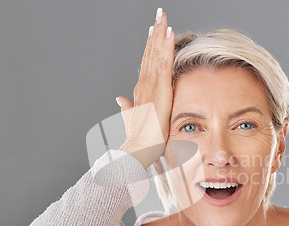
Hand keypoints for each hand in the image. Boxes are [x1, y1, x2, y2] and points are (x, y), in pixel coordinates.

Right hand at [117, 8, 174, 168]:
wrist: (138, 148)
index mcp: (141, 91)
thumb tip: (119, 99)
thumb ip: (127, 107)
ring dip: (159, 32)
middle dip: (155, 31)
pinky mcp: (159, 89)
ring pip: (155, 53)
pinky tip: (169, 32)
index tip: (153, 30)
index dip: (150, 45)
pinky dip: (166, 46)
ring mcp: (150, 85)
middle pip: (150, 52)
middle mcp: (143, 84)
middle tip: (159, 13)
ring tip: (162, 15)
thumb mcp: (134, 119)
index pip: (146, 63)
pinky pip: (163, 63)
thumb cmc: (140, 138)